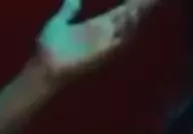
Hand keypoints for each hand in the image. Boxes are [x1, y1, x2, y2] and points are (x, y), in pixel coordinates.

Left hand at [37, 0, 159, 81]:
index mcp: (95, 27)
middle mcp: (103, 36)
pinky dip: (126, 31)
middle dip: (141, 6)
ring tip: (149, 2)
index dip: (132, 2)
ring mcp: (103, 45)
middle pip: (128, 18)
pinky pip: (118, 43)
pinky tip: (133, 18)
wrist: (42, 68)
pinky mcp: (100, 54)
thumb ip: (68, 10)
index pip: (120, 11)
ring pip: (127, 28)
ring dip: (138, 15)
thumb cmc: (48, 50)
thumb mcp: (59, 23)